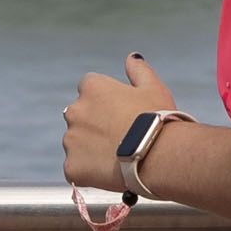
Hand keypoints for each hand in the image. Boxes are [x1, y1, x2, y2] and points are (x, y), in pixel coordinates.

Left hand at [62, 53, 181, 191]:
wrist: (159, 156)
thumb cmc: (159, 119)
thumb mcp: (154, 88)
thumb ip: (139, 71)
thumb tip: (132, 57)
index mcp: (92, 87)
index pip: (90, 89)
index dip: (107, 103)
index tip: (122, 114)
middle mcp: (75, 110)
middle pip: (81, 117)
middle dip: (95, 126)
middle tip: (121, 139)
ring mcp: (71, 140)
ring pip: (77, 144)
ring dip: (92, 149)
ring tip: (119, 159)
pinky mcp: (72, 166)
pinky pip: (76, 169)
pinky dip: (89, 172)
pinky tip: (112, 173)